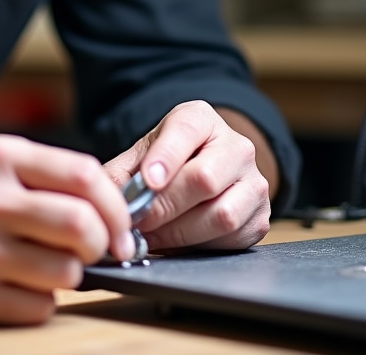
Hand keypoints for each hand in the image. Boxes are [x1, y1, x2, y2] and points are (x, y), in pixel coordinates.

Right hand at [0, 134, 135, 323]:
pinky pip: (40, 307)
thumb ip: (54, 176)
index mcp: (1, 156)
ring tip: (47, 265)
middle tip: (94, 250)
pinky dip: (42, 302)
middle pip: (79, 224)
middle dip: (100, 244)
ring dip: (69, 275)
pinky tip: (19, 286)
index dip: (116, 206)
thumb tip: (118, 212)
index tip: (121, 228)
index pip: (84, 175)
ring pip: (66, 272)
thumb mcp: (2, 166)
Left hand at [104, 100, 270, 251]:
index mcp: (201, 119)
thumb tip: (104, 198)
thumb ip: (121, 173)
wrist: (209, 168)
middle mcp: (236, 146)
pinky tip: (178, 241)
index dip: (166, 158)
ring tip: (152, 236)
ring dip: (180, 233)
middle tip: (138, 223)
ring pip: (221, 215)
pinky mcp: (261, 217)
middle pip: (204, 179)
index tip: (147, 181)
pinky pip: (231, 239)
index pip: (185, 132)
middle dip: (165, 207)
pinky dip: (200, 246)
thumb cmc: (169, 160)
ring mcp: (254, 182)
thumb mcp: (143, 153)